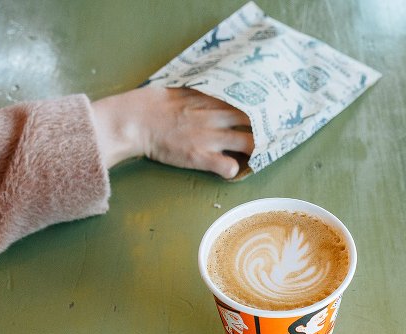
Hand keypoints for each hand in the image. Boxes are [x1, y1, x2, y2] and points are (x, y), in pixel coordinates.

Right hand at [92, 87, 253, 178]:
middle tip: (270, 137)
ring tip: (258, 155)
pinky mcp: (200, 157)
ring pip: (250, 143)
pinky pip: (228, 166)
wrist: (135, 121)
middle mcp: (216, 117)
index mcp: (212, 99)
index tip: (267, 115)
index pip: (249, 102)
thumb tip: (216, 90)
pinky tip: (230, 170)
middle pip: (256, 121)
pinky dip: (233, 170)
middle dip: (266, 129)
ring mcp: (210, 137)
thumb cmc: (154, 104)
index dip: (261, 110)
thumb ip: (204, 92)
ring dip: (257, 150)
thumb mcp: (184, 90)